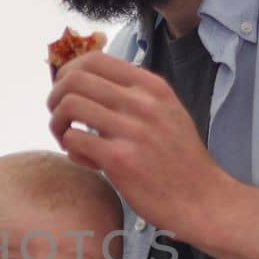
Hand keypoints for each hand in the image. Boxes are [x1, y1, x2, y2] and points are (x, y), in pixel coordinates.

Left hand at [46, 53, 229, 236]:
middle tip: (60, 118)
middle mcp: (142, 102)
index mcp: (152, 87)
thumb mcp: (168, 112)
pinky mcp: (119, 159)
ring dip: (57, 122)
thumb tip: (92, 81)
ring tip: (68, 138)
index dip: (69, 72)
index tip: (67, 92)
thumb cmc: (180, 159)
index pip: (94, 59)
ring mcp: (131, 130)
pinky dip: (70, 148)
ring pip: (69, 105)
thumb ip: (136, 95)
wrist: (203, 199)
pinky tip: (87, 160)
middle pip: (74, 79)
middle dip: (55, 97)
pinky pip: (74, 139)